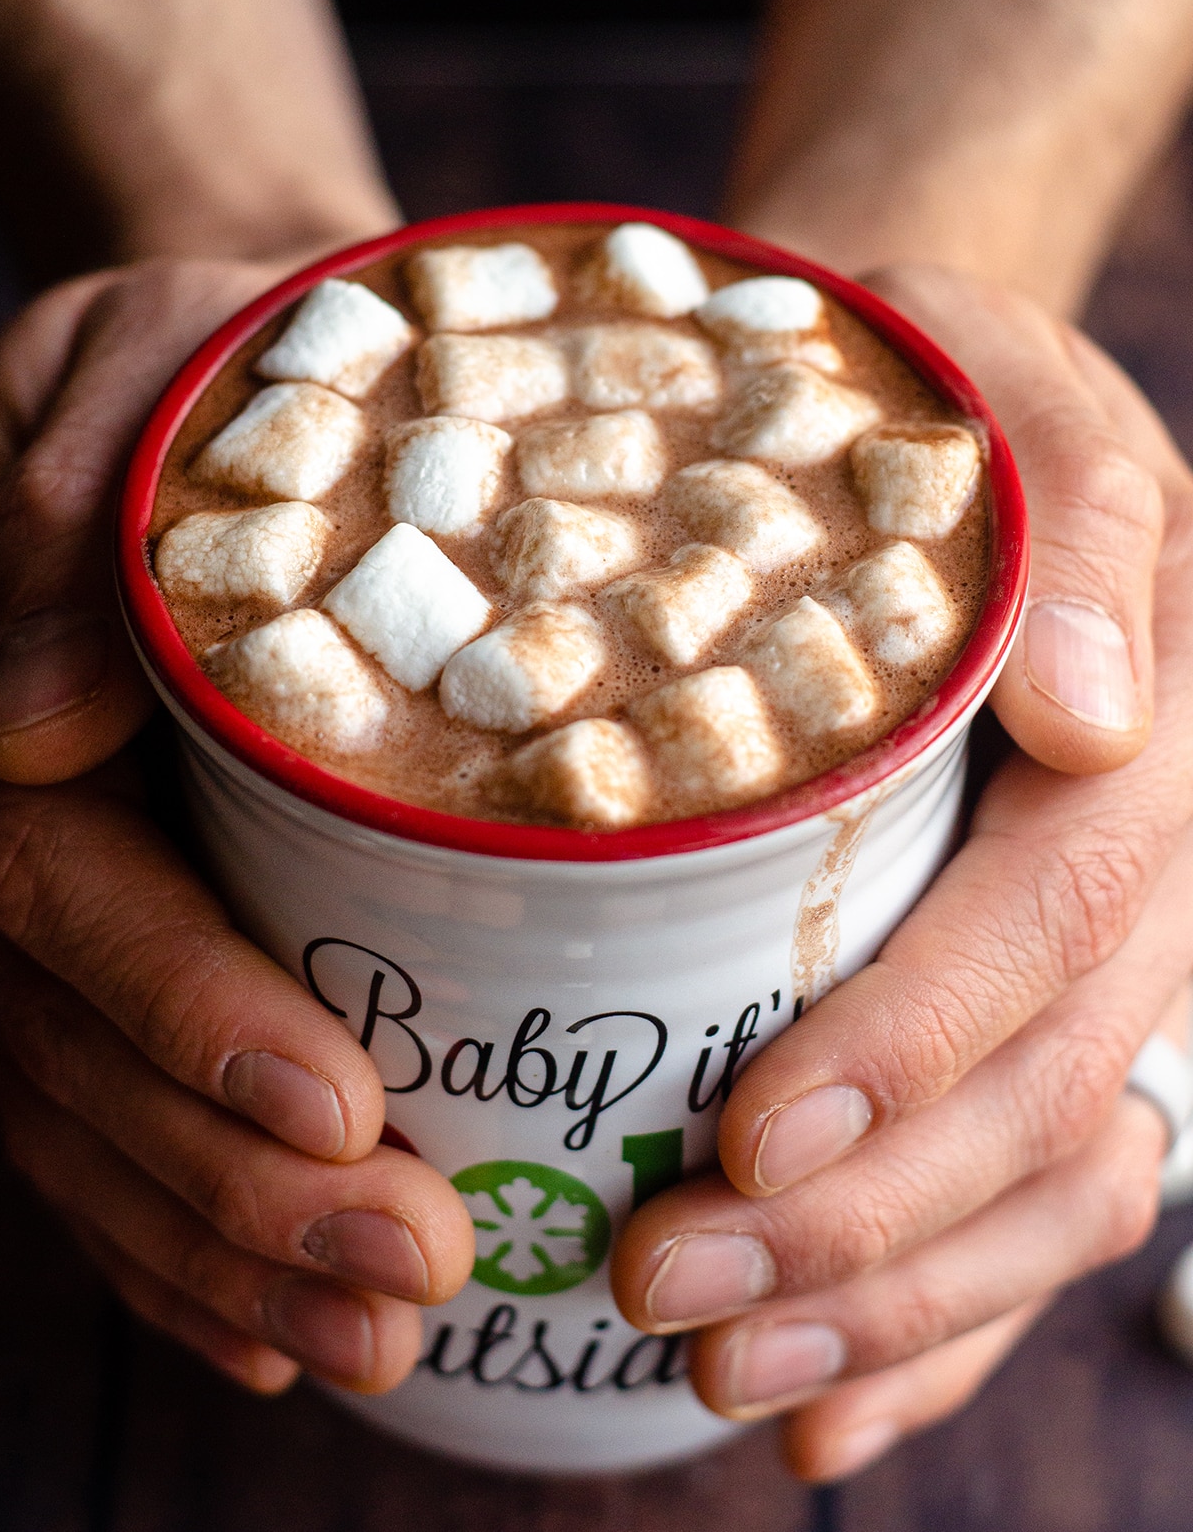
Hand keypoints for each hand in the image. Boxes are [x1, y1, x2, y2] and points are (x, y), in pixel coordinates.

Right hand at [0, 261, 473, 1393]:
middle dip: (241, 1183)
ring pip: (102, 1125)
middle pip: (91, 1052)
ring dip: (231, 1250)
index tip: (339, 1107)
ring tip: (383, 1335)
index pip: (75, 895)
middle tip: (411, 1274)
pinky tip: (275, 1328)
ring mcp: (55, 918)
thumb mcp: (140, 370)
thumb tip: (23, 715)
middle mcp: (18, 835)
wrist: (229, 377)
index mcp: (16, 702)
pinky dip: (183, 1241)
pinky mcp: (111, 956)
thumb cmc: (216, 361)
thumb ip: (69, 513)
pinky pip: (111, 1124)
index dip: (188, 1011)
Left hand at [612, 265, 1192, 1477]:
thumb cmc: (940, 401)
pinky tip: (822, 1420)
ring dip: (889, 1305)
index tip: (760, 1132)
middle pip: (1044, 1089)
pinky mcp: (1023, 1022)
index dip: (926, 1041)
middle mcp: (1134, 880)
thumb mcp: (1012, 392)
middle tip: (673, 1284)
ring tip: (724, 1372)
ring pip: (1045, 1185)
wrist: (941, 435)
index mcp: (1139, 742)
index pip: (1059, 915)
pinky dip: (931, 1329)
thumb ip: (1083, 523)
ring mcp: (1091, 970)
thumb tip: (1095, 707)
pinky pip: (1020, 1204)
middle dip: (869, 1218)